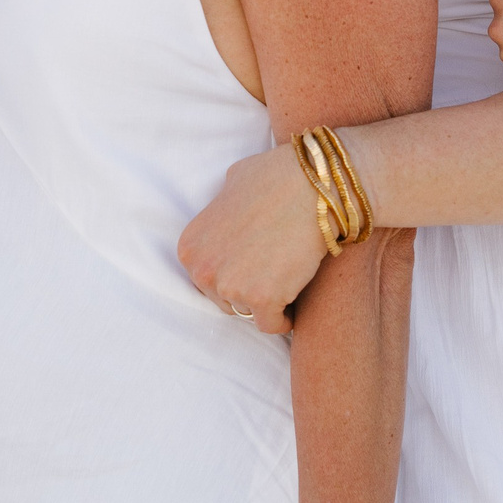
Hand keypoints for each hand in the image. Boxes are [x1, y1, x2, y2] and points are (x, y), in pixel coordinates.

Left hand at [178, 143, 326, 334]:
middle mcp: (202, 269)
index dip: (231, 271)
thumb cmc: (277, 177)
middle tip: (270, 274)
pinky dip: (284, 319)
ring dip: (263, 303)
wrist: (312, 186)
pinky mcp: (261, 300)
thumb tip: (228, 213)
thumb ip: (221, 209)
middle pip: (223, 298)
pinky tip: (295, 302)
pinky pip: (271, 325)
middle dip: (245, 289)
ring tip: (284, 283)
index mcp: (190, 246)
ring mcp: (230, 287)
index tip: (251, 267)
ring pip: (246, 312)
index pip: (206, 277)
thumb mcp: (232, 183)